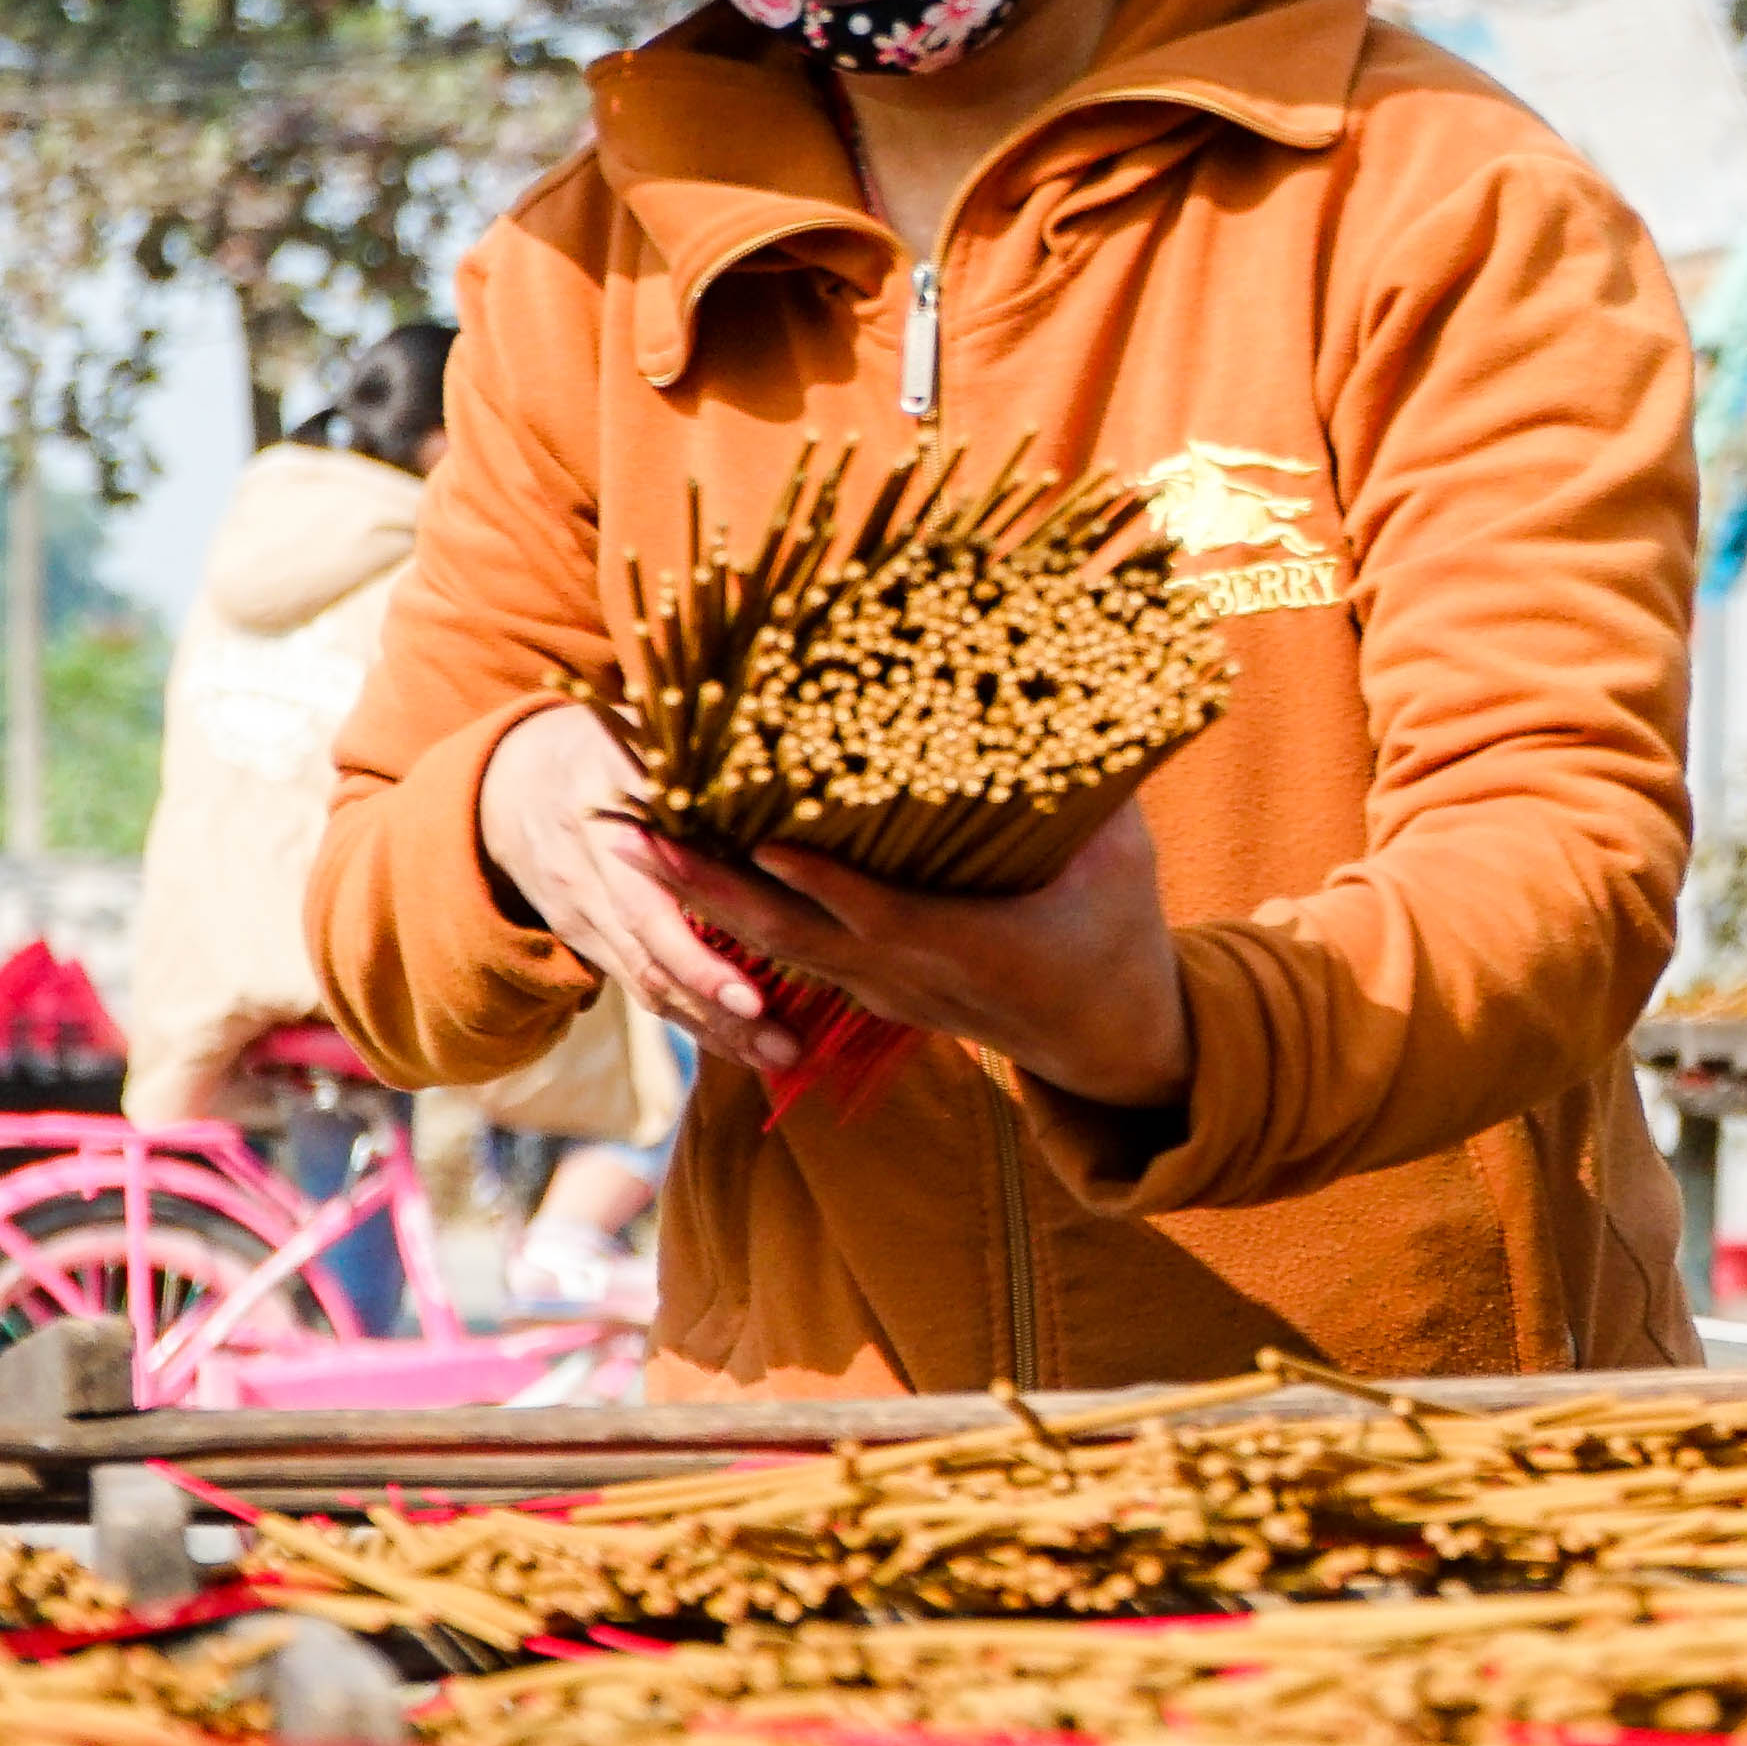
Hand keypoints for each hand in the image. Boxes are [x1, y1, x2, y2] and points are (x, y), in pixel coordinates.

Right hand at [473, 704, 803, 1075]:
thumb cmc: (598, 745)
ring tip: (783, 1058)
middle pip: (654, 962)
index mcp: (606, 827)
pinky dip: (695, 1019)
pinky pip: (642, 988)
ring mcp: (585, 919)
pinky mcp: (589, 942)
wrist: (508, 783)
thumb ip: (687, 752)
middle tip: (785, 1045)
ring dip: (716, 1030)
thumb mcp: (631, 732)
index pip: (651, 908)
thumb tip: (769, 748)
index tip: (754, 996)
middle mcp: (591, 883)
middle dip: (721, 1011)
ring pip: (650, 985)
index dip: (699, 957)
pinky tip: (747, 1045)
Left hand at [659, 799, 1192, 1112]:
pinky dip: (729, 913)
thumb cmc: (1118, 938)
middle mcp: (902, 977)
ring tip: (624, 843)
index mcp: (963, 946)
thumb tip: (1075, 701)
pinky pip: (787, 950)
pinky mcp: (870, 988)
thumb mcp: (1122, 861)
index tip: (757, 841)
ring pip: (770, 946)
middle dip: (701, 887)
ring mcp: (878, 989)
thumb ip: (1093, 793)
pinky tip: (682, 875)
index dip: (816, 881)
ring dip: (694, 898)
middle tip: (628, 838)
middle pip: (785, 936)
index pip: (874, 914)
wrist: (1108, 1044)